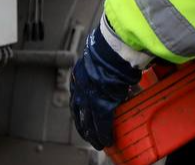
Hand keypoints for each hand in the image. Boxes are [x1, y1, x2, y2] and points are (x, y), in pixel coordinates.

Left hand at [70, 19, 144, 148]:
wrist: (110, 52)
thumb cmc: (108, 51)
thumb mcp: (101, 61)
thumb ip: (106, 73)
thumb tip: (117, 77)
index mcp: (78, 78)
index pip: (77, 99)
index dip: (80, 111)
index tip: (83, 118)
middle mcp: (79, 90)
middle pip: (79, 114)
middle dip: (84, 127)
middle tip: (89, 136)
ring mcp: (88, 99)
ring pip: (88, 123)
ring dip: (93, 134)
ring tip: (99, 143)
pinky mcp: (100, 106)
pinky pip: (101, 125)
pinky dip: (104, 134)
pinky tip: (107, 140)